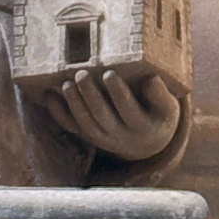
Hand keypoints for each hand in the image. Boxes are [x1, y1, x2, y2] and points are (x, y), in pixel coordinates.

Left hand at [45, 65, 183, 160]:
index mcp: (142, 127)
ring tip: (66, 84)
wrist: (148, 143)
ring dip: (74, 104)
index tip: (110, 74)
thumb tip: (150, 80)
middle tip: (81, 74)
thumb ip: (161, 94)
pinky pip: (72, 127)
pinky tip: (49, 95)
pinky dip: (59, 113)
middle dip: (90, 96)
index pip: (128, 110)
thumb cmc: (158, 115)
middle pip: (102, 117)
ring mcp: (103, 138)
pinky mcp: (90, 136)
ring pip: (85, 124)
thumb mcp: (168, 107)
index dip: (118, 93)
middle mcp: (120, 137)